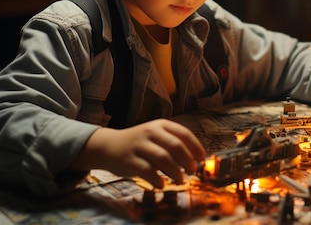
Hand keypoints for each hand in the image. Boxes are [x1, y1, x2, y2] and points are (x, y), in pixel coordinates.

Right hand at [72, 119, 205, 188]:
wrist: (108, 146)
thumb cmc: (139, 143)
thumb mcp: (156, 136)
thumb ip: (173, 143)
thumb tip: (196, 159)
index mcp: (160, 125)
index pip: (184, 133)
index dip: (196, 147)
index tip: (202, 159)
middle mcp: (150, 132)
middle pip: (176, 146)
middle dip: (188, 160)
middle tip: (192, 171)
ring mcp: (139, 145)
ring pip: (163, 158)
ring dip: (176, 172)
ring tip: (181, 180)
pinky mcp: (130, 160)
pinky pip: (147, 171)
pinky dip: (157, 180)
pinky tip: (162, 184)